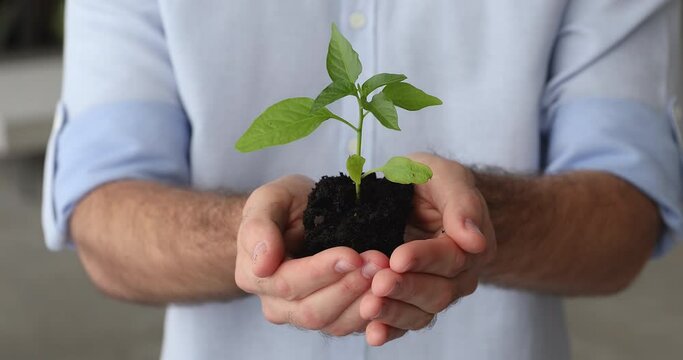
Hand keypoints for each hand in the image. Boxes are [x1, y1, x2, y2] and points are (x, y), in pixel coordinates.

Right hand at [235, 175, 388, 335]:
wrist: (298, 215)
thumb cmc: (282, 206)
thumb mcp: (267, 201)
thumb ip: (259, 227)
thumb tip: (261, 264)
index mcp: (255, 276)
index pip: (288, 283)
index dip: (321, 271)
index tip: (352, 255)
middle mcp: (276, 304)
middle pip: (313, 311)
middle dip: (349, 286)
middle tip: (379, 262)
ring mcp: (302, 315)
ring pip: (334, 323)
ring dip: (364, 300)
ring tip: (387, 272)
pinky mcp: (330, 317)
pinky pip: (350, 325)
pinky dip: (372, 311)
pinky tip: (389, 290)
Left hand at [360, 153, 496, 345]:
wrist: (412, 194)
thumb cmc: (428, 181)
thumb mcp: (443, 175)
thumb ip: (461, 201)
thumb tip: (474, 239)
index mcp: (473, 244)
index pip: (452, 257)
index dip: (424, 259)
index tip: (398, 258)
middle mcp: (460, 275)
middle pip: (440, 291)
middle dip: (407, 288)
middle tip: (379, 283)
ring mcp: (438, 292)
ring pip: (423, 313)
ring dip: (395, 313)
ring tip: (369, 308)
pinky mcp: (414, 304)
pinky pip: (406, 324)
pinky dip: (390, 330)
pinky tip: (373, 334)